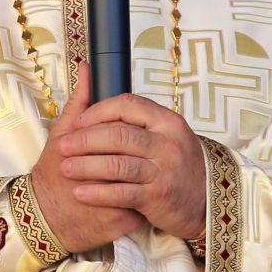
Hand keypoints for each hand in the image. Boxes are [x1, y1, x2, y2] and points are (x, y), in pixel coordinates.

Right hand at [30, 64, 144, 252]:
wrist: (43, 220)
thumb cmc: (51, 176)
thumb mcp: (60, 136)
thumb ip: (80, 103)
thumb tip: (88, 69)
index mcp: (95, 151)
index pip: (129, 134)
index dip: (133, 133)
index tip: (130, 135)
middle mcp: (108, 177)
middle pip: (141, 158)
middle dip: (145, 156)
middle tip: (142, 154)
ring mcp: (118, 202)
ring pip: (149, 183)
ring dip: (150, 177)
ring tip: (144, 173)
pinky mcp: (123, 223)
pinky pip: (146, 208)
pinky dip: (146, 201)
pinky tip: (139, 196)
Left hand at [60, 92, 206, 241]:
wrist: (208, 199)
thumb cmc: (177, 162)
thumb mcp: (164, 131)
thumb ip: (129, 110)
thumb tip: (86, 71)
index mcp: (167, 121)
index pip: (127, 105)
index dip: (98, 112)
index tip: (78, 123)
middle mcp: (167, 143)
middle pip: (118, 135)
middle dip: (85, 140)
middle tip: (63, 147)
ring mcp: (164, 170)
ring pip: (117, 164)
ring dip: (86, 166)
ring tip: (66, 168)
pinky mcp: (158, 197)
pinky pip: (122, 194)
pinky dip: (98, 193)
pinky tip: (81, 193)